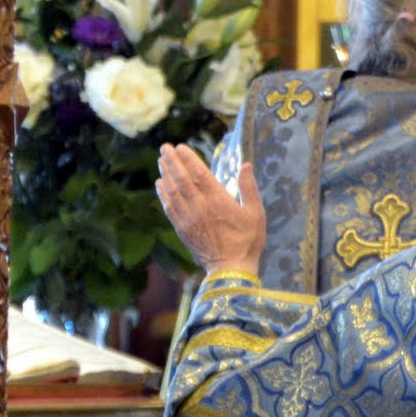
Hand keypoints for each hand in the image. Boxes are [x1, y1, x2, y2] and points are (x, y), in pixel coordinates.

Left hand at [155, 143, 264, 277]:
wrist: (231, 269)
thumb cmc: (248, 241)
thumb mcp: (256, 214)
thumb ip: (249, 188)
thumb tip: (246, 165)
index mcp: (218, 200)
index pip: (198, 173)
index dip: (188, 159)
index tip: (180, 146)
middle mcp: (199, 206)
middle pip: (182, 179)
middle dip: (172, 161)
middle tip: (165, 148)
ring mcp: (188, 218)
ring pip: (173, 191)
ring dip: (165, 174)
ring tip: (161, 160)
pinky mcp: (182, 229)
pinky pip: (169, 208)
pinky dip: (163, 194)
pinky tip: (159, 184)